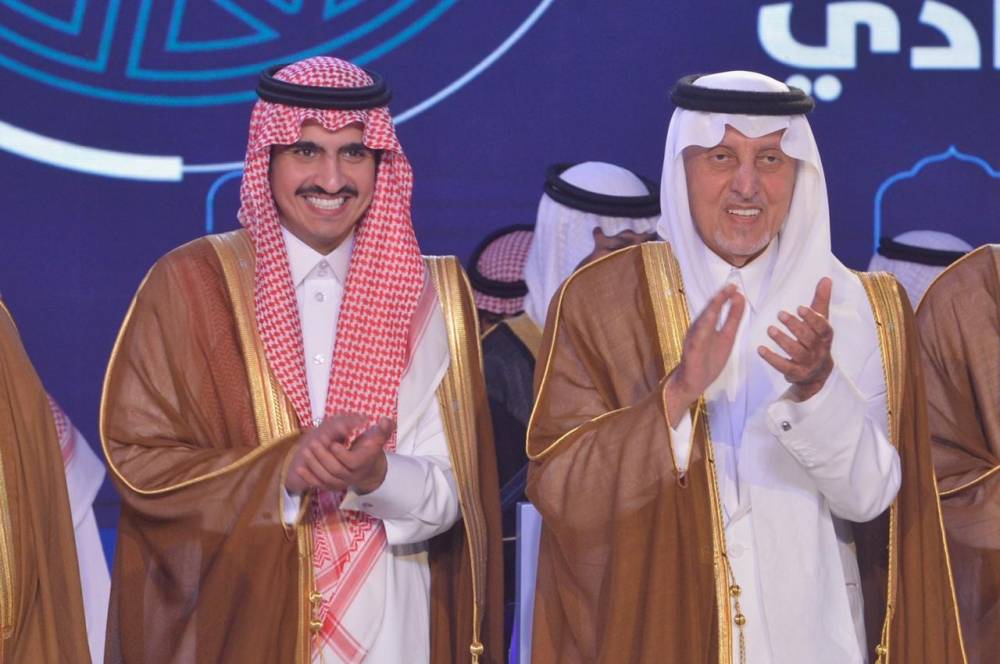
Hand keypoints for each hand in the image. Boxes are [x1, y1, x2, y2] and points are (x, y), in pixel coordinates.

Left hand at [285, 414, 394, 494]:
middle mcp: (353, 475)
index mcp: (364, 462)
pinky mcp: (332, 486)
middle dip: (323, 457)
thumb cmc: (371, 448)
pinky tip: (299, 468)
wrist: (369, 468)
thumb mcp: (378, 437)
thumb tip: (386, 420)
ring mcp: (342, 482)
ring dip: (314, 466)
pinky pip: (319, 485)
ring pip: (326, 478)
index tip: (332, 443)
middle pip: (336, 470)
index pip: (352, 462)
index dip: (341, 454)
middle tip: (313, 443)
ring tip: (305, 451)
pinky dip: (308, 477)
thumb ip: (383, 428)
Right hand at [664, 284, 745, 425]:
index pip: (718, 309)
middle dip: (720, 298)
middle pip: (710, 310)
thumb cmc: (708, 362)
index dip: (726, 298)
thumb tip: (740, 300)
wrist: (692, 383)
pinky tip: (710, 316)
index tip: (736, 288)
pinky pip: (698, 335)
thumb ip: (732, 319)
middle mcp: (700, 328)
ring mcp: (694, 338)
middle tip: (731, 286)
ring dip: (712, 307)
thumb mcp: (726, 338)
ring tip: (721, 295)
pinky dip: (704, 325)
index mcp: (708, 326)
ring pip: (703, 319)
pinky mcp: (692, 349)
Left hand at [758, 277, 833, 401]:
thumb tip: (826, 278)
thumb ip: (820, 301)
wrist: (817, 374)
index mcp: (826, 337)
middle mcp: (820, 351)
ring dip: (783, 340)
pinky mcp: (796, 374)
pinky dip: (772, 358)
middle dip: (795, 326)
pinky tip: (760, 349)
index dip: (812, 318)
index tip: (799, 308)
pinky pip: (784, 366)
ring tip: (770, 329)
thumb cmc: (816, 341)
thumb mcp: (820, 321)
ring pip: (797, 352)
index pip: (823, 327)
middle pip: (809, 338)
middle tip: (780, 314)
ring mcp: (809, 364)